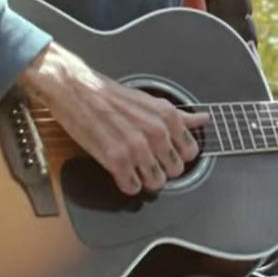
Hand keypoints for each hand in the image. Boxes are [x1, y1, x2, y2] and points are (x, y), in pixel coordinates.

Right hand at [16, 42, 208, 194]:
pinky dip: (127, 184)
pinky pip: (132, 187)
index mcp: (167, 117)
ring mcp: (136, 148)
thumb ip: (179, 116)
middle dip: (163, 169)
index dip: (178, 155)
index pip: (190, 153)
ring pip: (156, 183)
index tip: (167, 153)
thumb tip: (202, 119)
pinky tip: (122, 173)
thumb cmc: (110, 95)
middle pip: (175, 171)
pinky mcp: (115, 160)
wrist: (76, 89)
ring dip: (146, 180)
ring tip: (134, 168)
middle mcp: (155, 133)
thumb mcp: (151, 101)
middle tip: (148, 162)